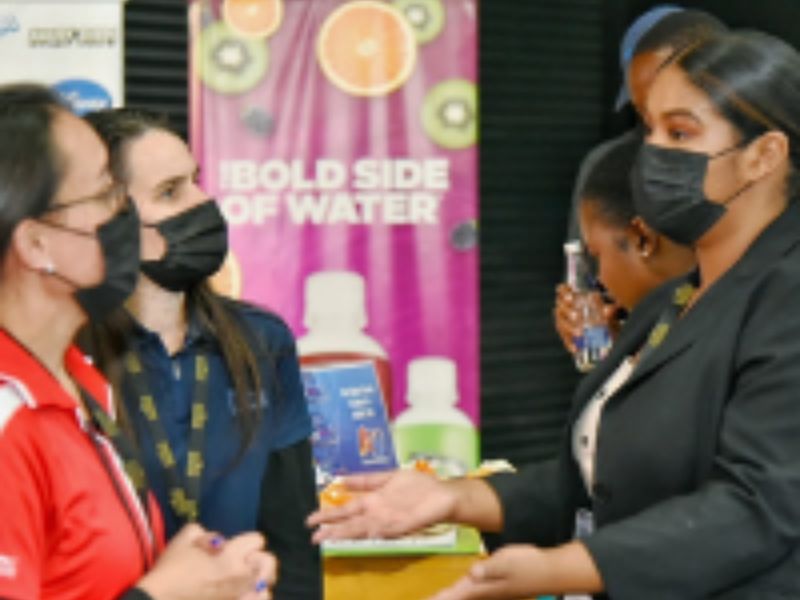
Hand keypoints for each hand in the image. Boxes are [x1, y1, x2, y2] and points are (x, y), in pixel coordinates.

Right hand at [137, 524, 276, 599]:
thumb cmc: (171, 568)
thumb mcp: (185, 537)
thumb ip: (206, 533)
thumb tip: (217, 543)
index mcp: (231, 554)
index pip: (258, 540)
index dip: (247, 542)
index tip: (236, 548)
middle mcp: (240, 575)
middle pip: (269, 563)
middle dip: (259, 561)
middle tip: (246, 565)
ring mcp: (237, 595)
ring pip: (266, 589)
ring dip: (258, 583)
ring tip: (245, 584)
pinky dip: (253, 599)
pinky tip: (242, 597)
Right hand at [306, 469, 456, 542]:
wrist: (442, 494)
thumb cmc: (416, 487)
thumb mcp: (388, 477)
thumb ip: (366, 480)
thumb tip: (342, 480)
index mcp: (373, 502)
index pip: (346, 510)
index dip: (329, 515)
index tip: (310, 520)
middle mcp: (377, 513)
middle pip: (350, 522)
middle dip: (331, 528)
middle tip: (311, 534)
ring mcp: (388, 519)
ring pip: (362, 527)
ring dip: (345, 533)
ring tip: (327, 536)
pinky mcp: (403, 524)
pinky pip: (384, 529)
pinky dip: (372, 532)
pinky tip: (359, 533)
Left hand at [427, 545, 551, 599]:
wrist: (548, 572)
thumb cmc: (527, 565)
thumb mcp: (507, 562)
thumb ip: (489, 568)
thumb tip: (473, 573)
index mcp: (479, 587)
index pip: (451, 597)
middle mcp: (480, 592)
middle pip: (453, 599)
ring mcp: (487, 592)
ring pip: (461, 597)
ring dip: (448, 598)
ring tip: (435, 597)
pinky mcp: (492, 588)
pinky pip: (468, 594)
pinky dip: (456, 595)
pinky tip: (455, 593)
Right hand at [554, 285, 620, 354]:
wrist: (605, 332)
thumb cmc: (603, 314)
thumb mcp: (609, 311)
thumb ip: (609, 310)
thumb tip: (609, 310)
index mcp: (571, 297)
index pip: (562, 290)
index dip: (564, 292)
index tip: (571, 297)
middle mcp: (564, 308)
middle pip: (561, 308)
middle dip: (568, 312)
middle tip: (577, 316)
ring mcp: (563, 323)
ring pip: (561, 324)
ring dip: (570, 328)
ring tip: (580, 333)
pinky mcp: (566, 336)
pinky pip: (565, 340)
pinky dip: (570, 344)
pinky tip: (577, 348)